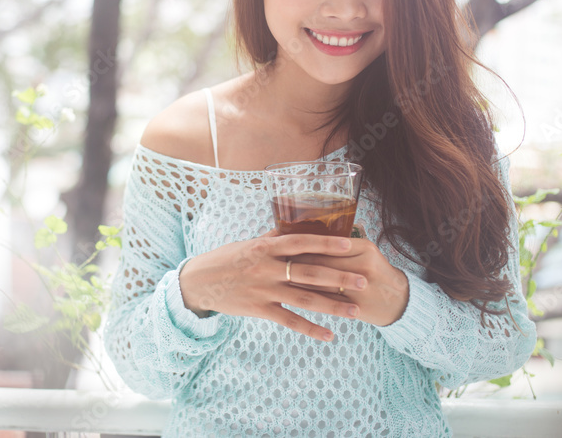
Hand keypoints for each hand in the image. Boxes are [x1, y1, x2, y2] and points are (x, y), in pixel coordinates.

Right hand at [177, 228, 370, 341]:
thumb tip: (295, 225)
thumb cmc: (225, 259)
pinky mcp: (259, 309)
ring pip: (304, 299)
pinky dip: (310, 329)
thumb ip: (273, 238)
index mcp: (265, 247)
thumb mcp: (248, 243)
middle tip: (364, 280)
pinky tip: (329, 335)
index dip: (326, 242)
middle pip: (309, 272)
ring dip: (333, 305)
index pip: (300, 242)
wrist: (198, 282)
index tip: (350, 243)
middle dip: (339, 277)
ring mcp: (263, 290)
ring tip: (356, 311)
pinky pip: (289, 321)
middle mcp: (266, 267)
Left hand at [288, 236, 409, 327]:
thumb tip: (311, 226)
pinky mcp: (357, 309)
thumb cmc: (377, 272)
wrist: (401, 302)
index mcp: (364, 248)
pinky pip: (326, 302)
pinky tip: (292, 297)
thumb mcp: (367, 251)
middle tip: (274, 260)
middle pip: (321, 263)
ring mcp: (361, 289)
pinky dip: (308, 299)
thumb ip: (343, 241)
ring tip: (278, 278)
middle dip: (294, 263)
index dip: (303, 245)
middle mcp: (364, 266)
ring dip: (296, 282)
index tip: (282, 242)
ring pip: (321, 284)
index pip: (327, 244)